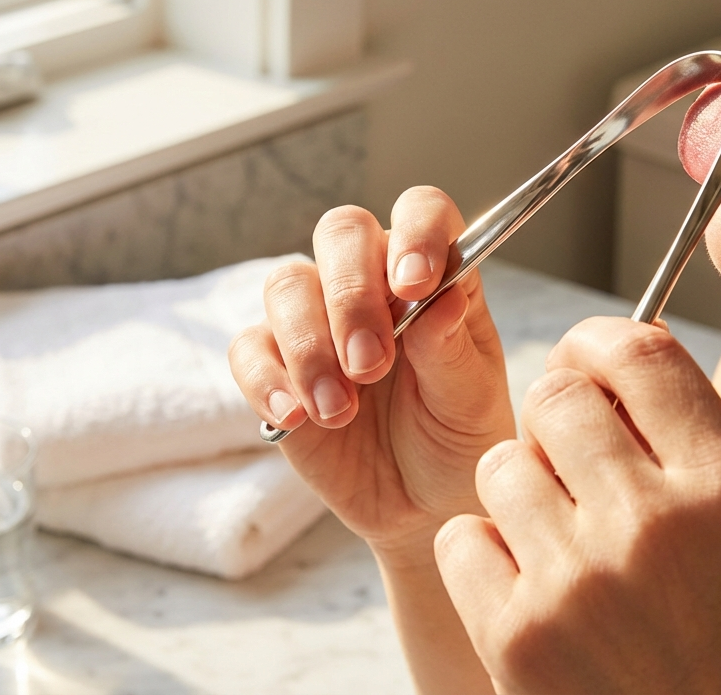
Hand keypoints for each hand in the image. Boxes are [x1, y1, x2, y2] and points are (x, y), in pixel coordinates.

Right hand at [228, 187, 515, 552]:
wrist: (421, 507)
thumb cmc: (457, 440)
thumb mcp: (471, 403)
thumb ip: (452, 348)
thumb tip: (441, 296)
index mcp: (431, 275)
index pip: (420, 212)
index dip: (416, 232)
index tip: (416, 284)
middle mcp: (371, 283)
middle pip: (341, 233)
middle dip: (351, 295)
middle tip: (372, 364)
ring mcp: (317, 320)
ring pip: (288, 285)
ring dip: (310, 347)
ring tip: (339, 411)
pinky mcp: (275, 366)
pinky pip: (248, 349)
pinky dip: (267, 380)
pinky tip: (295, 416)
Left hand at [434, 317, 720, 694]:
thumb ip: (689, 440)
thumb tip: (610, 350)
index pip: (637, 352)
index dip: (597, 344)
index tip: (587, 363)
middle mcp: (652, 521)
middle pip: (554, 396)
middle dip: (556, 419)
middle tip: (571, 462)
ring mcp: (576, 580)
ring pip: (500, 465)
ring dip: (521, 492)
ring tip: (561, 542)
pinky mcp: (516, 637)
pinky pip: (460, 538)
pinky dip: (486, 556)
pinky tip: (531, 588)